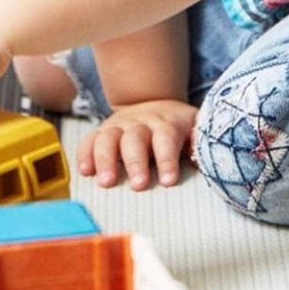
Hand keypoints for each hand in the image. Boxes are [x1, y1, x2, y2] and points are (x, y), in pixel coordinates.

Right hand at [77, 100, 198, 190]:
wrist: (153, 103)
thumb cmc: (177, 126)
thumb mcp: (194, 127)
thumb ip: (199, 140)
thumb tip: (203, 157)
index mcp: (166, 123)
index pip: (166, 138)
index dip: (167, 158)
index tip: (168, 181)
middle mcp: (140, 123)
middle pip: (135, 138)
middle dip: (136, 162)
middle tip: (139, 185)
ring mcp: (119, 126)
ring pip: (109, 138)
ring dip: (106, 159)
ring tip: (107, 182)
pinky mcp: (102, 132)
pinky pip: (90, 140)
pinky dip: (85, 154)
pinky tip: (86, 172)